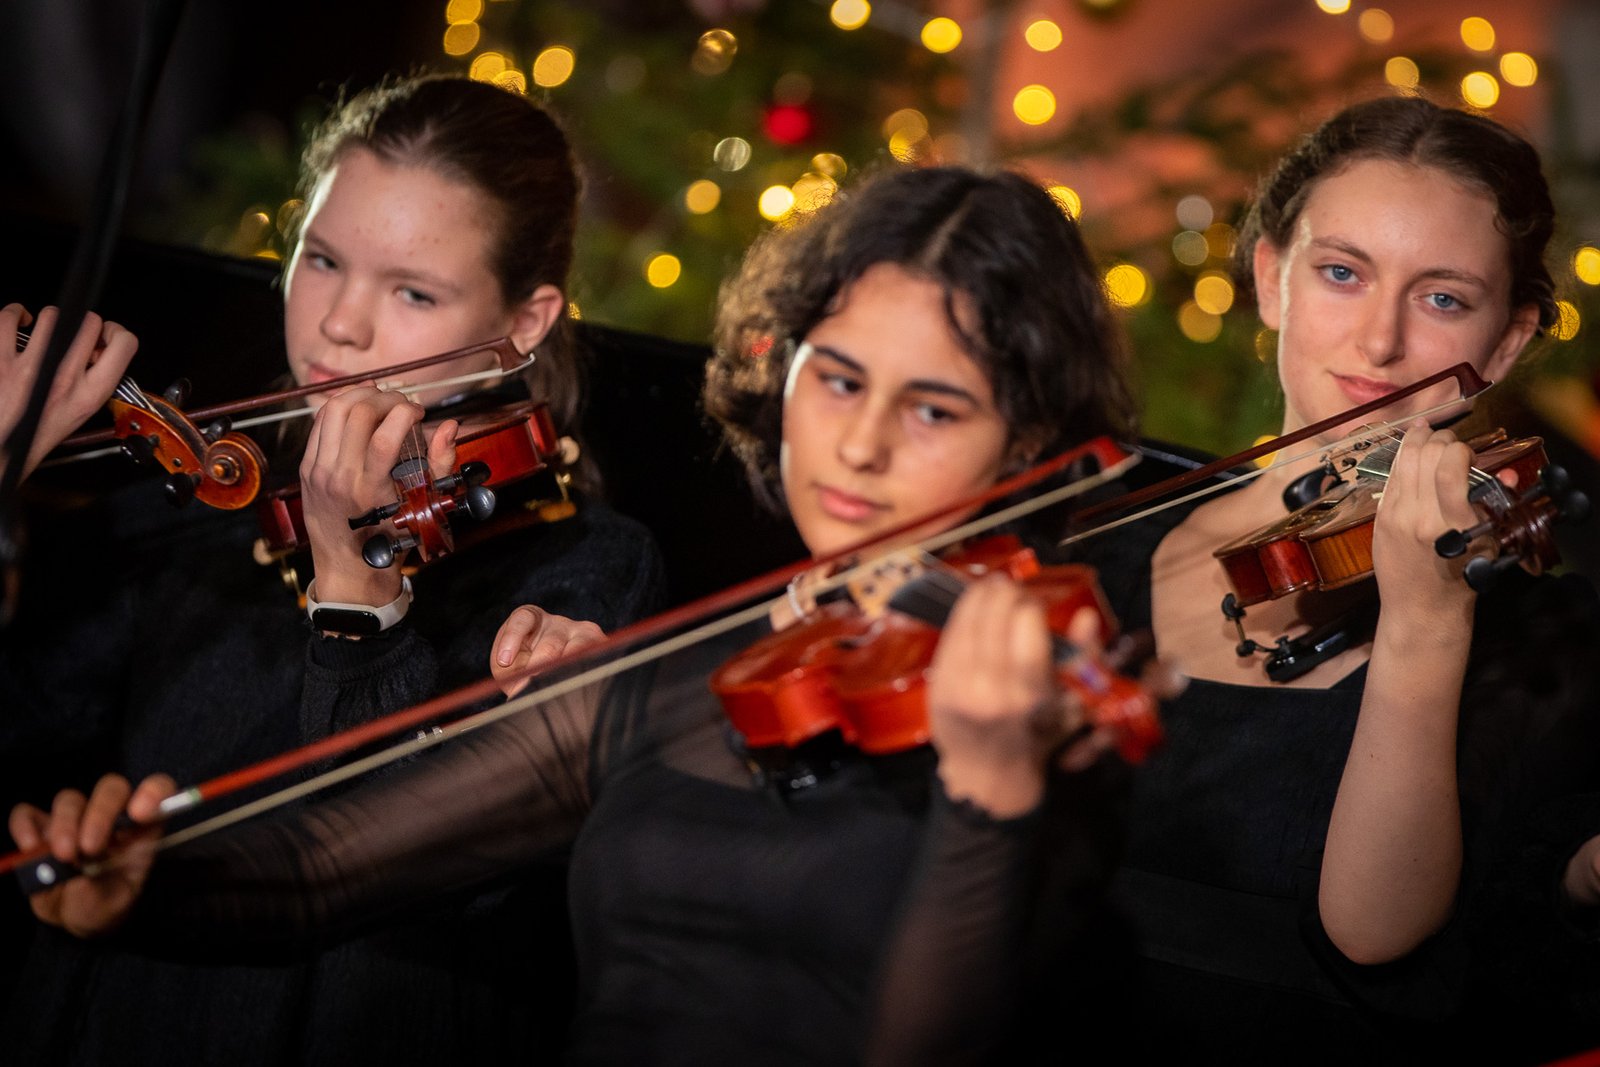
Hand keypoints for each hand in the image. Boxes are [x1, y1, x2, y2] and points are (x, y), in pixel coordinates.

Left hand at [0, 304, 137, 480]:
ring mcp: (30, 367)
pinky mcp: (0, 360)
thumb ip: (97, 380)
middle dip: (83, 325)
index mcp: (90, 394)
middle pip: (89, 323)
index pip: (124, 344)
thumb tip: (97, 349)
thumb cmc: (38, 431)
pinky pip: (8, 319)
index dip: (116, 332)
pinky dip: (14, 314)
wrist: (3, 449)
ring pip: (53, 316)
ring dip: (51, 318)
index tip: (106, 336)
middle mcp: (63, 378)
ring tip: (45, 327)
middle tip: (74, 336)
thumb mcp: (82, 412)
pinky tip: (18, 320)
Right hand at [8, 772, 174, 936]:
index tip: (140, 813)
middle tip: (90, 847)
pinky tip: (30, 847)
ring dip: (65, 825)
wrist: (72, 918)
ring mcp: (74, 820)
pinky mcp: (40, 829)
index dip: (153, 792)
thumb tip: (81, 877)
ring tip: (64, 857)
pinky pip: (27, 813)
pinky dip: (25, 825)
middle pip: (111, 789)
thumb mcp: (112, 905)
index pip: (158, 791)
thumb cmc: (102, 905)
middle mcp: (109, 817)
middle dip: (100, 813)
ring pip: (70, 799)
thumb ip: (101, 890)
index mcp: (140, 828)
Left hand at [299, 384, 457, 605]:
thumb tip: (450, 426)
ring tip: (381, 400)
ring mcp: (317, 470)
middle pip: (357, 413)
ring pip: (334, 409)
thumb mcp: (423, 507)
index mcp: (369, 490)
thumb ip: (439, 463)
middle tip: (402, 405)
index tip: (419, 413)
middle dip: (386, 398)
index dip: (406, 411)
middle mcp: (338, 477)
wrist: (348, 569)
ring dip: (361, 395)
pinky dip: (340, 406)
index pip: (384, 435)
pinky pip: (320, 422)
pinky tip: (358, 410)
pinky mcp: (306, 467)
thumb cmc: (390, 542)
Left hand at [491, 605, 605, 696]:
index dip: (512, 638)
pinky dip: (583, 679)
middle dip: (538, 671)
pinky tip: (575, 691)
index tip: (504, 661)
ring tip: (550, 695)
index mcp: (532, 617)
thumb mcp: (509, 667)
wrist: (550, 672)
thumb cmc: (524, 666)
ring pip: (576, 654)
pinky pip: (597, 660)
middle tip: (527, 692)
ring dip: (562, 677)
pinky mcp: (601, 647)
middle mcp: (559, 623)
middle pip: (550, 645)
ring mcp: (583, 634)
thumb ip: (509, 674)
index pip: (523, 619)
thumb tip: (518, 693)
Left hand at [925, 576, 1097, 816]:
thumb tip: (1087, 615)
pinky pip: (949, 636)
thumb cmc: (1037, 739)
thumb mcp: (1070, 705)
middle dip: (1006, 594)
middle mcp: (992, 687)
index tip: (1035, 606)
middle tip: (1013, 591)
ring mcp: (959, 686)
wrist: (988, 775)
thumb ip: (1083, 659)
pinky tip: (971, 607)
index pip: (1028, 624)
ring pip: (969, 619)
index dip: (1032, 605)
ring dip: (981, 596)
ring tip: (992, 588)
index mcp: (1030, 693)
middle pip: (995, 614)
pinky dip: (961, 615)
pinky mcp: (938, 685)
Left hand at [1370, 420, 1486, 625]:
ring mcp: (1395, 516)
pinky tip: (1410, 451)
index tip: (1468, 454)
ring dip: (1417, 441)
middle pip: (1425, 456)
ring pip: (1403, 461)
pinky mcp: (1379, 519)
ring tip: (1427, 434)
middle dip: (1440, 439)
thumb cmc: (1460, 578)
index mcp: (1451, 523)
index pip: (1450, 466)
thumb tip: (1506, 473)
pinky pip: (1390, 478)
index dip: (1460, 449)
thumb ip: (1495, 504)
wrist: (1420, 608)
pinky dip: (1401, 460)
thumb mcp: (1488, 543)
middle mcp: (1420, 516)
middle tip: (1449, 442)